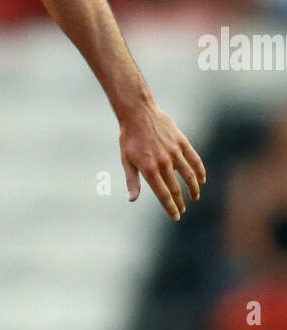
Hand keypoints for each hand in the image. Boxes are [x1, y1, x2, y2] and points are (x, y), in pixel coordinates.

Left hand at [119, 100, 205, 220]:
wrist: (139, 113)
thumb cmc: (129, 138)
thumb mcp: (126, 160)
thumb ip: (132, 181)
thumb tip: (132, 199)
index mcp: (149, 169)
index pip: (163, 195)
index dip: (170, 207)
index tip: (176, 216)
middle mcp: (164, 163)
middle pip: (176, 188)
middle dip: (180, 202)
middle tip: (182, 210)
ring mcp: (174, 152)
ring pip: (188, 176)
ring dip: (193, 189)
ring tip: (194, 197)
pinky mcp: (182, 142)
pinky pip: (194, 159)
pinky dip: (200, 171)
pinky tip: (202, 179)